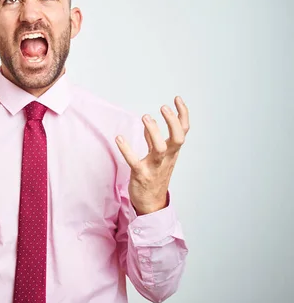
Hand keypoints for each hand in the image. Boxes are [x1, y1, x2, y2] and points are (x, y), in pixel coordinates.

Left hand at [115, 96, 189, 214]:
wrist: (151, 204)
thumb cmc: (155, 177)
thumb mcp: (158, 158)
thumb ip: (154, 141)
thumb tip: (150, 126)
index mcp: (172, 152)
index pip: (183, 131)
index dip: (182, 114)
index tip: (176, 99)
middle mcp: (167, 158)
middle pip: (178, 139)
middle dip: (172, 122)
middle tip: (162, 107)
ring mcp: (155, 167)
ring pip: (160, 149)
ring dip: (154, 132)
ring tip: (145, 117)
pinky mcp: (141, 175)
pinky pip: (134, 162)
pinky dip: (127, 150)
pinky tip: (119, 138)